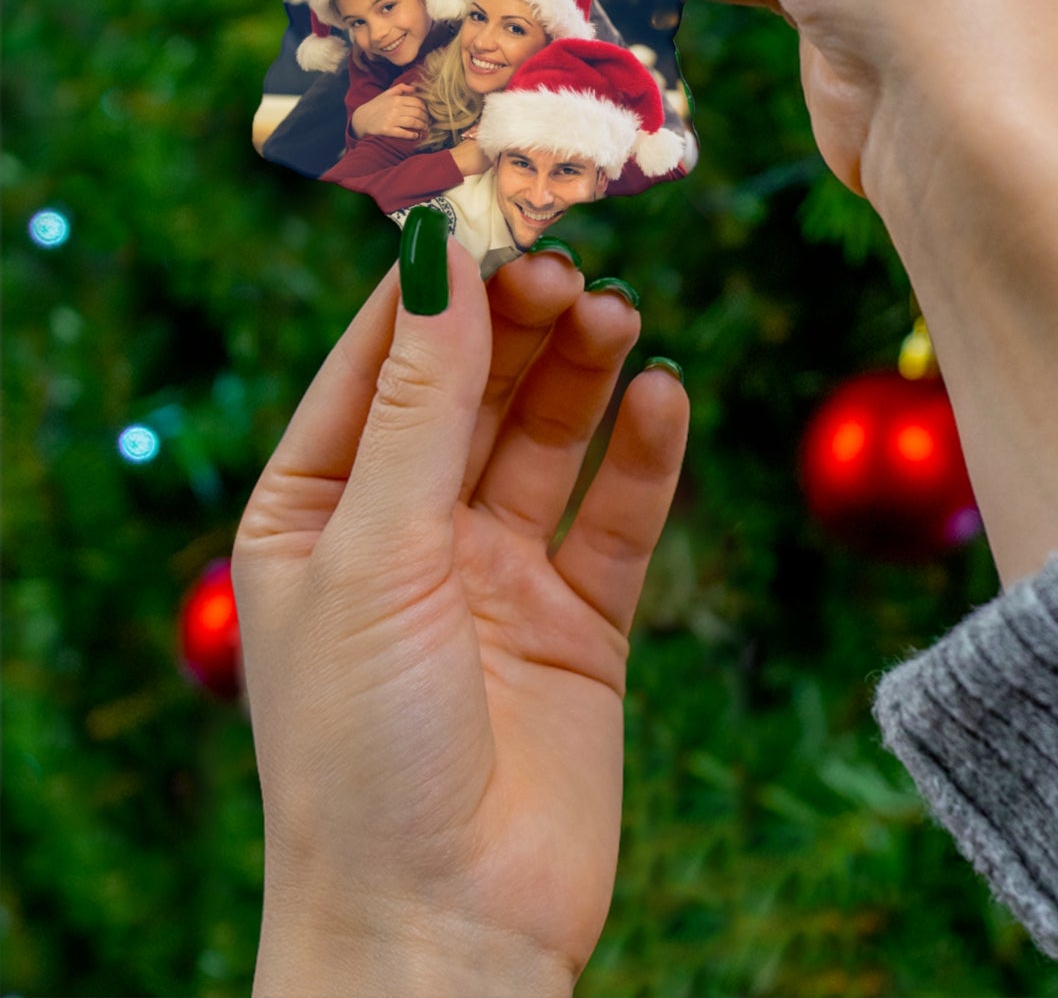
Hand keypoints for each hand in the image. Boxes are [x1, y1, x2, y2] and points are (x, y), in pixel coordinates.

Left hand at [233, 244, 686, 994]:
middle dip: (519, 322)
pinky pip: (617, 515)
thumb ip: (419, 402)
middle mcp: (408, 532)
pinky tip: (665, 396)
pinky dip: (643, 454)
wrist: (445, 932)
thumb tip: (437, 252)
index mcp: (319, 511)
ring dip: (584, 372)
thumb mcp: (375, 551)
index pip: (378, 362)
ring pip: (549, 438)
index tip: (489, 205)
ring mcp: (498, 575)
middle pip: (474, 389)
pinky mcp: (580, 620)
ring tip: (621, 314)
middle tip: (570, 265)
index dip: (433, 285)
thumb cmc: (363, 749)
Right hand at [351, 83, 425, 139]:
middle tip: (429, 121)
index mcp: (396, 99)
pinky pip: (404, 133)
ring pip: (413, 122)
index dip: (426, 108)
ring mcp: (391, 119)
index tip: (428, 112)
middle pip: (417, 113)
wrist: (361, 119)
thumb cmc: (376, 106)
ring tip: (425, 128)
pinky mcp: (387, 130)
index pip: (417, 102)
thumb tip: (414, 88)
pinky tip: (416, 135)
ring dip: (422, 126)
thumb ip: (401, 88)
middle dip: (426, 118)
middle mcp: (394, 108)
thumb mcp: (386, 94)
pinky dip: (413, 135)